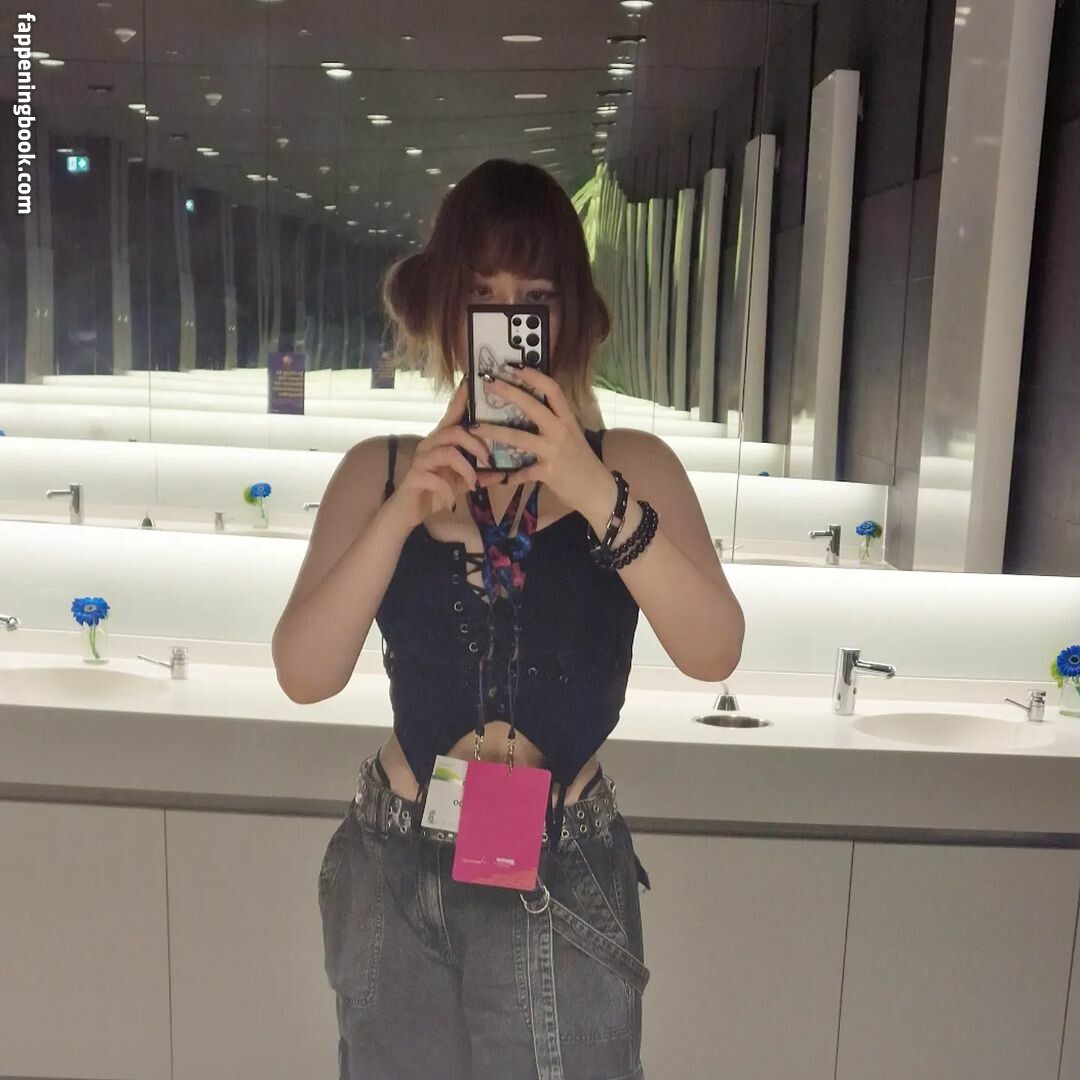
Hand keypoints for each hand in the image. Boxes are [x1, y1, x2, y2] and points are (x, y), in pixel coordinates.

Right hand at [385, 379, 492, 528]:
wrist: (408, 511)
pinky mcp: (416, 476)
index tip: (472, 381)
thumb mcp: (461, 483)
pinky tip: (453, 502)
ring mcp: (422, 459)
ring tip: (474, 484)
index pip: (452, 414)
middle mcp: (430, 444)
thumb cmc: (434, 490)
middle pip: (456, 432)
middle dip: (477, 445)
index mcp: (441, 440)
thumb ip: (479, 475)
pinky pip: (436, 478)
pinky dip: (449, 491)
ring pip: (448, 452)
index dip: (461, 398)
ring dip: (467, 469)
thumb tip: (504, 473)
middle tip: (489, 461)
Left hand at [471, 368, 612, 514]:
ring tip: (474, 428)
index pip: (553, 390)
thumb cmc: (580, 460)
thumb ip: (553, 422)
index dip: (534, 376)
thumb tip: (529, 408)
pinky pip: (523, 472)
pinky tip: (501, 476)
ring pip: (519, 437)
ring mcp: (554, 451)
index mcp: (567, 419)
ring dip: (494, 432)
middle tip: (488, 383)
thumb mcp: (571, 435)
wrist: (595, 489)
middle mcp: (561, 430)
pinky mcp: (549, 472)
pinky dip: (512, 474)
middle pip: (532, 406)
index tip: (515, 366)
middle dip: (509, 393)